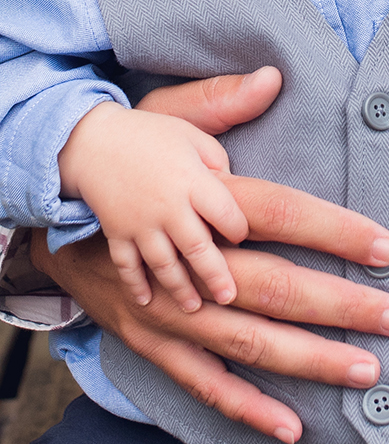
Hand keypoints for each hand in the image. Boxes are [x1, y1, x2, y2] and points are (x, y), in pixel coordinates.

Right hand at [33, 70, 388, 443]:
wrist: (58, 217)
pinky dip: (247, 407)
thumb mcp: (166, 116)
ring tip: (369, 369)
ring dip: (311, 358)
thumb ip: (222, 102)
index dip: (335, 230)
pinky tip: (293, 426)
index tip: (387, 246)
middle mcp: (192, 263)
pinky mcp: (156, 344)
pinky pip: (204, 383)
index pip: (280, 214)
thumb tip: (274, 75)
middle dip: (342, 304)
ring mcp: (172, 311)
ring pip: (248, 340)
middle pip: (275, 286)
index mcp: (205, 202)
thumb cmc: (131, 161)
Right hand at [58, 102, 248, 311]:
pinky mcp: (117, 233)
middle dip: (215, 275)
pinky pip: (127, 265)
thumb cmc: (151, 135)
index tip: (241, 237)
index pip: (225, 213)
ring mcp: (140, 223)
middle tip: (230, 297)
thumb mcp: (192, 136)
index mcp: (192, 180)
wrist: (92, 140)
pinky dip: (135, 285)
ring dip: (180, 288)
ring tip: (195, 308)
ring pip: (164, 264)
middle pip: (197, 247)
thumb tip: (236, 189)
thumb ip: (218, 162)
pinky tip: (146, 302)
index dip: (238, 229)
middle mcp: (168, 206)